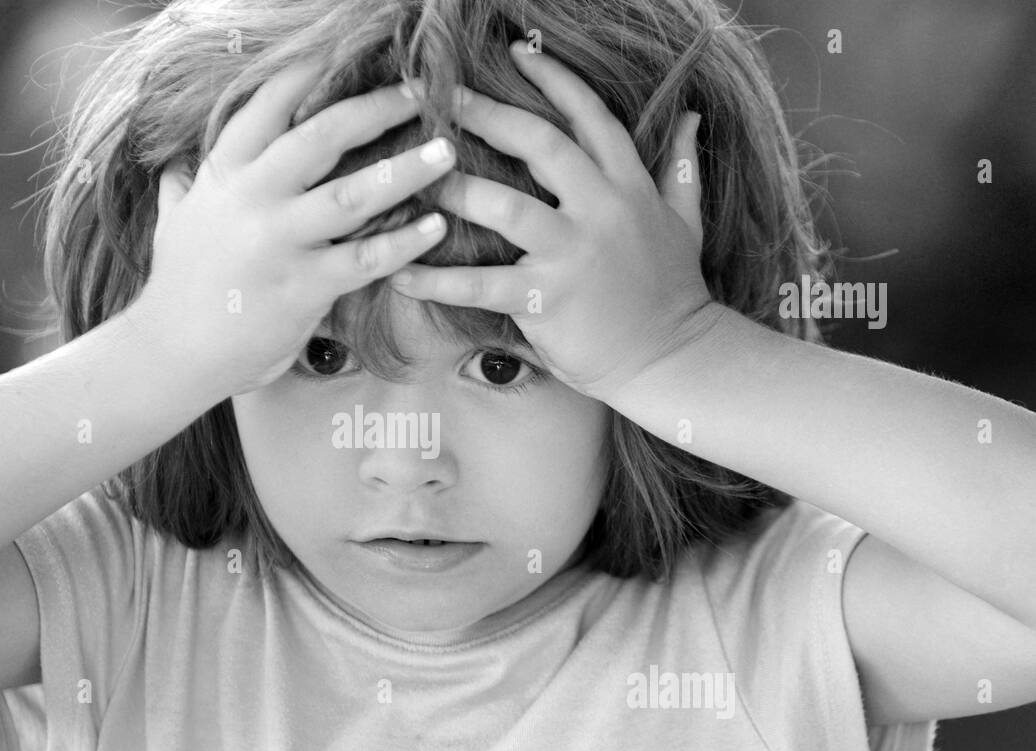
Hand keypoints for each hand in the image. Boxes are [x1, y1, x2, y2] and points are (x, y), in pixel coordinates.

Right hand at [130, 60, 456, 395]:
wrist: (171, 354)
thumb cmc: (178, 288)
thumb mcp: (172, 224)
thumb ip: (182, 188)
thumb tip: (174, 164)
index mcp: (223, 173)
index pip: (269, 104)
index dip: (312, 74)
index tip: (350, 53)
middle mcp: (251, 198)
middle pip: (322, 135)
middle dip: (376, 108)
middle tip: (419, 92)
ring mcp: (278, 242)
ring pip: (353, 193)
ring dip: (405, 168)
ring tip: (446, 151)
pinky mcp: (303, 288)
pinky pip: (366, 258)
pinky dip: (406, 241)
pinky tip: (436, 225)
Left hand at [388, 40, 713, 401]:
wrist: (673, 359)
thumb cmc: (674, 293)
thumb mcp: (686, 222)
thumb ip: (680, 168)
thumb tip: (691, 119)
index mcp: (629, 186)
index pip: (590, 117)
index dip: (553, 80)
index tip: (516, 52)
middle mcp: (601, 210)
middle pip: (540, 145)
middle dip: (488, 115)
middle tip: (442, 96)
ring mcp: (572, 255)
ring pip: (505, 207)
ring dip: (454, 189)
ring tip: (411, 175)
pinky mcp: (545, 301)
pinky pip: (479, 285)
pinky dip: (435, 280)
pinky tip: (398, 271)